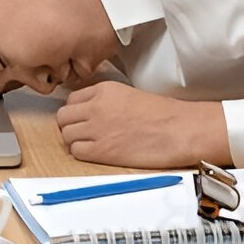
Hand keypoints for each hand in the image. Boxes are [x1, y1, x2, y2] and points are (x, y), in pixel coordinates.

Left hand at [55, 82, 232, 167]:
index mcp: (104, 89)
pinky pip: (75, 151)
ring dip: (76, 141)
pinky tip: (98, 153)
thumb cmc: (164, 114)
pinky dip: (82, 154)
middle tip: (84, 133)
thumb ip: (106, 100)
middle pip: (64, 117)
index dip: (77, 112)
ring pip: (66, 135)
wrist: (179, 130)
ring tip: (93, 144)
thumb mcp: (129, 95)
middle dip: (71, 126)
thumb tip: (91, 112)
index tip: (84, 119)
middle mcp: (95, 106)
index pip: (72, 100)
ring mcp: (96, 128)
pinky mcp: (101, 150)